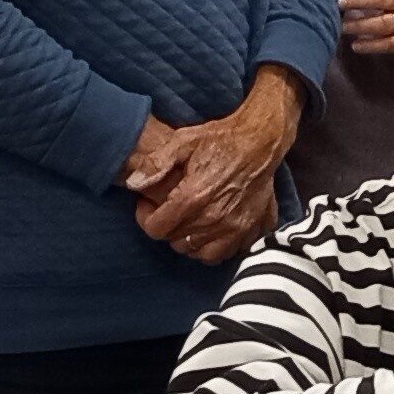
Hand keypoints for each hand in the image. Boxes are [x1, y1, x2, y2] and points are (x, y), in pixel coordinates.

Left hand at [128, 68, 302, 263]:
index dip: (146, 218)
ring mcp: (236, 226)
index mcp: (194, 197)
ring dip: (192, 242)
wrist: (260, 140)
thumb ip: (155, 164)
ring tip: (190, 223)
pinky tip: (213, 230)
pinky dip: (217, 246)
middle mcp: (215, 217)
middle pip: (177, 242)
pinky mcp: (252, 228)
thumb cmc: (220, 140)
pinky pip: (228, 252)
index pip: (157, 229)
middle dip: (169, 228)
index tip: (149, 204)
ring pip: (201, 253)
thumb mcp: (182, 141)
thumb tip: (133, 184)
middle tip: (171, 209)